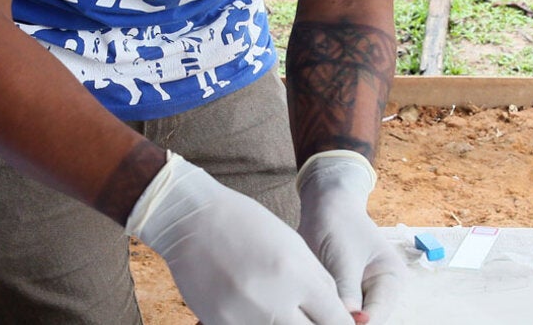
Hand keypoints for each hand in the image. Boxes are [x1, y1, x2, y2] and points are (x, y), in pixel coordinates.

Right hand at [127, 152, 354, 324]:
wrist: (190, 219)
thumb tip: (338, 315)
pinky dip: (255, 322)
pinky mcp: (219, 324)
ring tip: (276, 304)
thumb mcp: (293, 245)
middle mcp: (272, 301)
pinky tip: (251, 306)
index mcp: (296, 275)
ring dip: (284, 324)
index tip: (342, 322)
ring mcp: (243, 317)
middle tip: (309, 316)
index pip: (336, 320)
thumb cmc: (245, 224)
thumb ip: (318, 283)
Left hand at [297, 151, 406, 323]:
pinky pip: (336, 310)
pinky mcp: (346, 292)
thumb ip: (346, 292)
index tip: (328, 320)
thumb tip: (347, 322)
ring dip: (331, 315)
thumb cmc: (337, 222)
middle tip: (315, 317)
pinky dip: (325, 308)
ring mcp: (364, 292)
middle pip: (365, 321)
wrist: (326, 203)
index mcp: (392, 279)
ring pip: (349, 318)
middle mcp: (382, 290)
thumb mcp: (342, 258)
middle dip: (341, 321)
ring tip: (312, 308)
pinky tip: (310, 305)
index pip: (376, 316)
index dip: (354, 324)